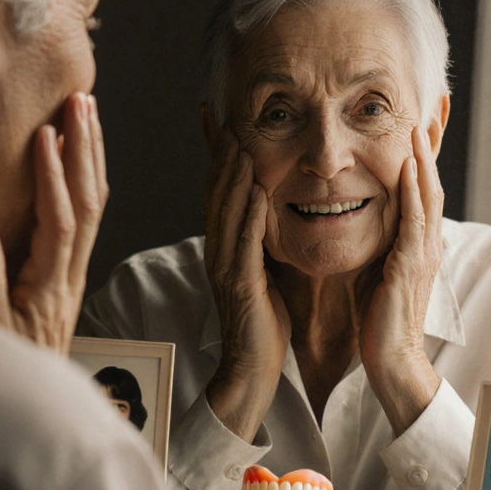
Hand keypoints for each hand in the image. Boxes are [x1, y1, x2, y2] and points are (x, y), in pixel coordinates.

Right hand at [0, 92, 107, 354]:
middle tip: (83, 102)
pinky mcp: (68, 274)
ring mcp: (73, 273)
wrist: (23, 403)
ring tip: (88, 114)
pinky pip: (87, 219)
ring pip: (93, 207)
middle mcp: (69, 274)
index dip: (54, 178)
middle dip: (85, 150)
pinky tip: (84, 160)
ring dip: (92, 158)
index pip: (59, 222)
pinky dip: (87, 182)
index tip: (48, 136)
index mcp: (48, 285)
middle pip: (88, 204)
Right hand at [202, 131, 290, 441]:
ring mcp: (226, 268)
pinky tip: (260, 191)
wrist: (253, 368)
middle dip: (222, 157)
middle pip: (216, 195)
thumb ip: (263, 240)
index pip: (220, 193)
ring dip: (233, 178)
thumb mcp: (265, 270)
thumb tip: (274, 208)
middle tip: (228, 120)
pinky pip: (244, 245)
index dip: (221, 159)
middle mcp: (219, 252)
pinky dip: (250, 215)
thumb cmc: (265, 321)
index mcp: (226, 247)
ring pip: (226, 214)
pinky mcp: (241, 287)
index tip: (225, 124)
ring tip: (241, 143)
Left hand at [360, 125, 443, 435]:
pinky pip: (414, 220)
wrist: (390, 360)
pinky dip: (412, 190)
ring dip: (424, 156)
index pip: (421, 184)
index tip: (423, 114)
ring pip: (427, 193)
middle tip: (437, 102)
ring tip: (420, 121)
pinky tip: (408, 166)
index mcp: (416, 239)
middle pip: (432, 178)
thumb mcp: (376, 267)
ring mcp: (422, 252)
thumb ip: (376, 239)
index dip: (424, 150)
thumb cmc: (378, 317)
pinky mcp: (410, 266)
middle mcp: (425, 240)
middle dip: (434, 141)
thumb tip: (361, 212)